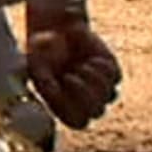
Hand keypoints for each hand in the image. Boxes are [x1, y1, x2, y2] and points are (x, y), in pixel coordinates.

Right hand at [25, 13, 121, 129]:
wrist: (57, 29)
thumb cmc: (41, 49)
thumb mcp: (36, 63)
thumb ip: (43, 80)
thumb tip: (52, 92)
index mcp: (65, 105)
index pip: (78, 122)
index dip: (76, 108)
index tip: (63, 84)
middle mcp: (85, 100)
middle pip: (97, 112)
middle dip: (86, 93)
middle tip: (72, 74)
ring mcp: (101, 88)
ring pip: (110, 96)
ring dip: (95, 79)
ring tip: (82, 65)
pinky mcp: (111, 72)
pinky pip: (115, 77)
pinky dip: (102, 67)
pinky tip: (91, 58)